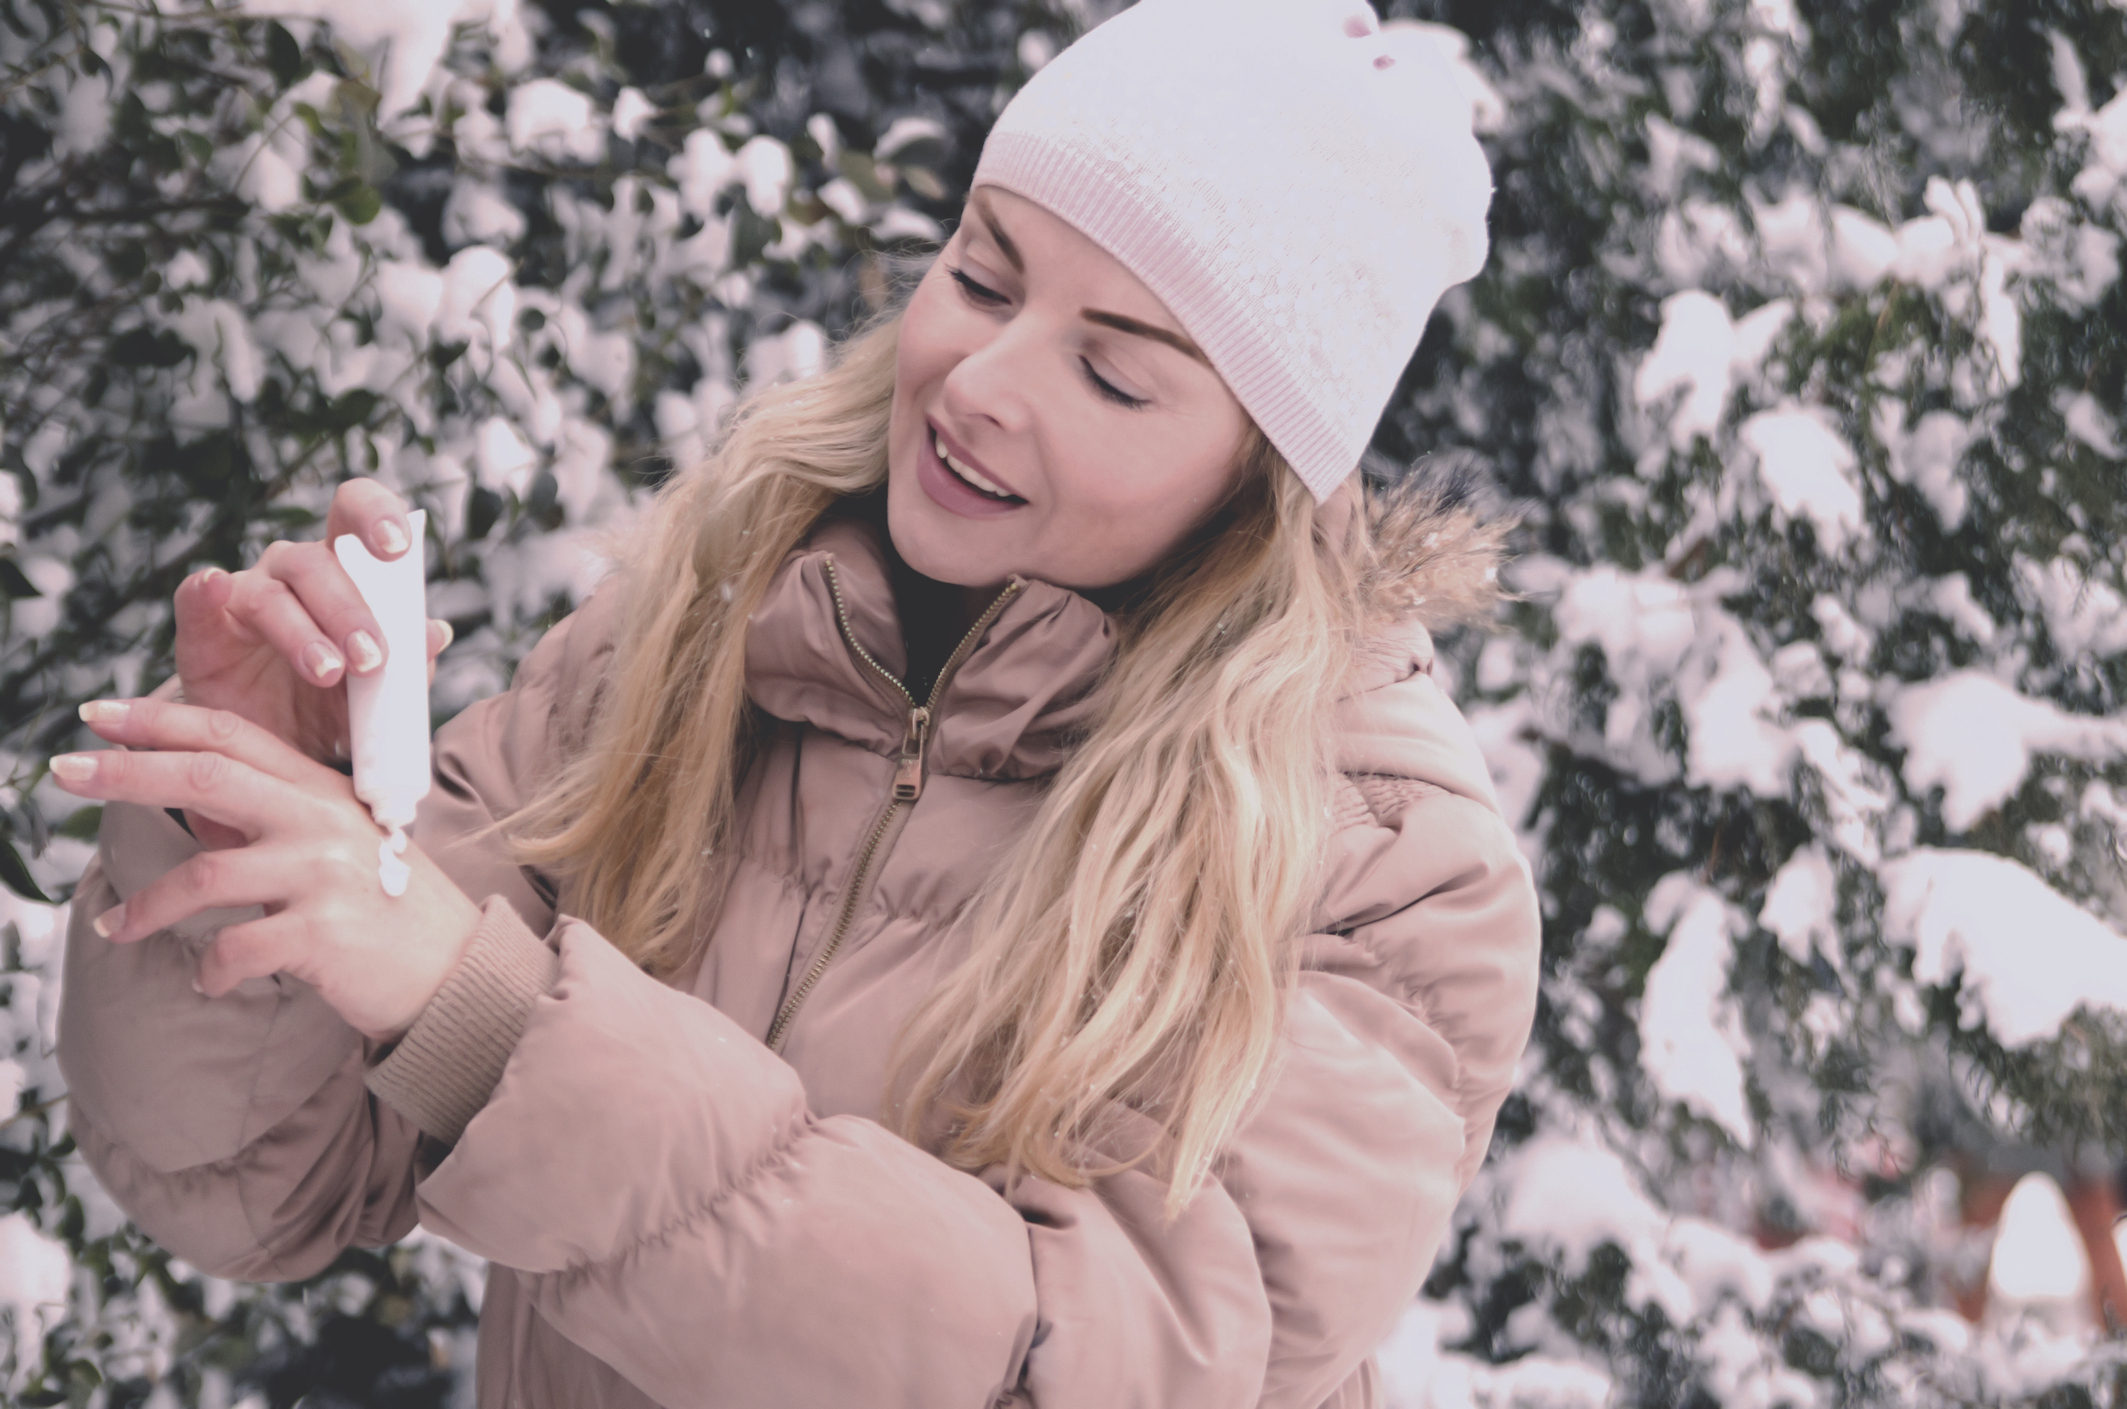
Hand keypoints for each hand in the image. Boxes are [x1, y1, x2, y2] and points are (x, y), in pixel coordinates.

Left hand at [53, 696, 483, 1043]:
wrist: (457, 973)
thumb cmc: (392, 910)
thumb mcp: (347, 845)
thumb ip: (285, 818)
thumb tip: (204, 806)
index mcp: (323, 791)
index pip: (231, 736)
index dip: (161, 719)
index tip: (101, 714)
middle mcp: (320, 822)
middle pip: (205, 777)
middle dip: (126, 773)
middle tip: (64, 772)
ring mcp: (322, 876)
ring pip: (204, 876)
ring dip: (148, 908)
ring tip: (119, 928)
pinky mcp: (321, 935)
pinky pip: (232, 950)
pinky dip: (209, 971)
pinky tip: (209, 980)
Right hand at [175, 478, 448, 767]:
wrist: (277, 755)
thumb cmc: (334, 709)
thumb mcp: (379, 694)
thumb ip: (410, 664)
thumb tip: (436, 633)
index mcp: (344, 570)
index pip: (356, 515)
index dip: (377, 516)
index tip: (399, 547)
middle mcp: (292, 571)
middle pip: (317, 562)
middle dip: (349, 610)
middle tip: (372, 659)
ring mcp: (245, 595)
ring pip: (271, 594)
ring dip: (303, 633)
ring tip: (329, 673)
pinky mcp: (202, 629)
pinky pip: (196, 599)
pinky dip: (203, 590)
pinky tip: (214, 587)